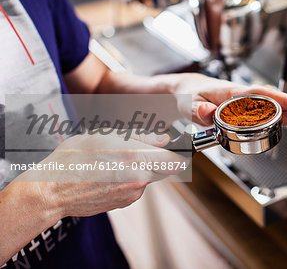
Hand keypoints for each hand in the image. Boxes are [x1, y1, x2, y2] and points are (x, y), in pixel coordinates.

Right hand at [14, 131, 184, 217]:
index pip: (178, 160)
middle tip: (143, 148)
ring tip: (117, 160)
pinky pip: (137, 187)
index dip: (182, 152)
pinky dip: (131, 178)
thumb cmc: (75, 157)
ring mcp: (132, 194)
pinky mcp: (124, 203)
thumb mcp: (107, 134)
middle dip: (161, 157)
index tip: (179, 146)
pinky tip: (111, 172)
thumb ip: (141, 137)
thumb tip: (164, 138)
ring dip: (143, 167)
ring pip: (150, 177)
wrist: (53, 189)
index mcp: (137, 158)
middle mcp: (139, 179)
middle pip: (166, 168)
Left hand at [173, 73, 286, 126]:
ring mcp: (249, 103)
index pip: (262, 95)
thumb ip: (198, 109)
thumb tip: (208, 113)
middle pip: (277, 102)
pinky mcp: (249, 110)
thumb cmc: (191, 95)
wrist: (189, 92)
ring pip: (277, 107)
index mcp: (232, 92)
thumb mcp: (189, 103)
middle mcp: (245, 96)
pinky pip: (271, 113)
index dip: (283, 101)